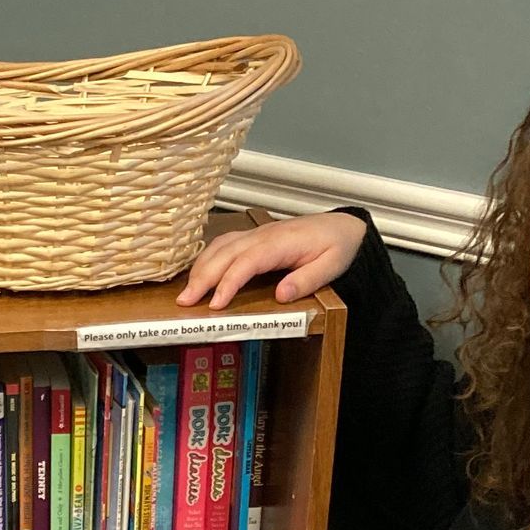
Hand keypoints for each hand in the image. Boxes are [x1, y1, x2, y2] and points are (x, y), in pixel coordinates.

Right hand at [178, 211, 367, 311]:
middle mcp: (263, 235)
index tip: (216, 304)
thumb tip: (281, 295)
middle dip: (202, 277)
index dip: (228, 282)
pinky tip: (199, 272)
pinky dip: (207, 257)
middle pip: (225, 253)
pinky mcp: (254, 236)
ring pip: (220, 246)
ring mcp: (257, 233)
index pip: (246, 262)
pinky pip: (225, 243)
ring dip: (200, 268)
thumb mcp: (332, 266)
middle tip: (185, 302)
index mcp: (280, 243)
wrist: (344, 225)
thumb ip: (307, 280)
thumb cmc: (338, 245)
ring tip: (187, 292)